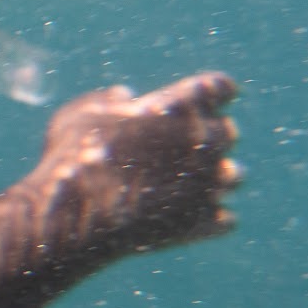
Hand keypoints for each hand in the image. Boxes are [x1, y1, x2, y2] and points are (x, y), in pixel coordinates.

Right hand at [26, 73, 240, 260]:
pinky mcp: (207, 220)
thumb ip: (104, 101)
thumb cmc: (73, 158)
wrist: (78, 215)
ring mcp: (211, 182)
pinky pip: (225, 220)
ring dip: (213, 179)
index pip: (220, 87)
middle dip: (207, 139)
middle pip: (228, 132)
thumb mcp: (77, 115)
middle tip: (178, 149)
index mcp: (180, 106)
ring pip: (234, 175)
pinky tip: (182, 217)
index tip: (197, 102)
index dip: (210, 94)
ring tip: (183, 186)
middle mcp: (205, 139)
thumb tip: (123, 96)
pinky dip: (208, 219)